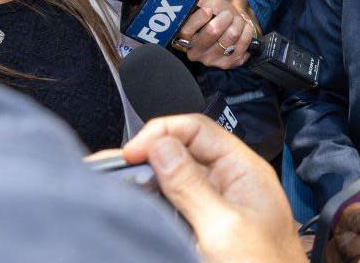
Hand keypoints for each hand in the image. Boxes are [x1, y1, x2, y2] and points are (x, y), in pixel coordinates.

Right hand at [123, 114, 305, 262]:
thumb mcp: (224, 228)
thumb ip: (190, 186)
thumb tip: (160, 148)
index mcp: (244, 170)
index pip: (198, 129)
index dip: (162, 133)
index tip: (132, 152)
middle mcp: (229, 183)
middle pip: (182, 152)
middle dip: (148, 155)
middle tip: (115, 167)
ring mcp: (216, 207)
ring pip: (174, 179)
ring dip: (147, 178)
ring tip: (117, 181)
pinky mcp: (205, 229)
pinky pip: (174, 205)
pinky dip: (153, 201)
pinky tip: (136, 203)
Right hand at [176, 0, 254, 68]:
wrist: (228, 29)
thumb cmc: (214, 15)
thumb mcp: (205, 5)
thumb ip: (203, 4)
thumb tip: (208, 9)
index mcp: (185, 38)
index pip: (187, 29)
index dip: (199, 17)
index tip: (208, 10)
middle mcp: (196, 53)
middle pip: (213, 30)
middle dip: (225, 16)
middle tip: (228, 14)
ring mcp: (212, 60)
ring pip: (232, 35)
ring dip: (239, 22)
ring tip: (237, 20)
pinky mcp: (229, 64)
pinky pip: (244, 43)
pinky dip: (247, 31)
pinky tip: (243, 29)